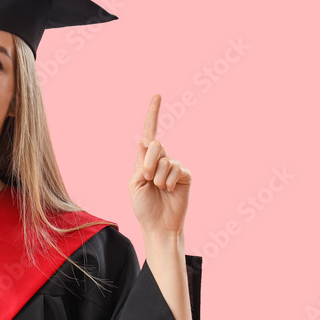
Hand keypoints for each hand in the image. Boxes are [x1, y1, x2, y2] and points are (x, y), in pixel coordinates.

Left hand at [127, 94, 190, 234]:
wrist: (157, 224)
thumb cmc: (144, 206)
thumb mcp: (134, 184)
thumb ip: (139, 163)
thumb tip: (143, 141)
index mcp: (145, 160)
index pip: (149, 133)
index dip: (153, 114)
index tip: (157, 95)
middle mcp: (160, 160)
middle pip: (155, 144)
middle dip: (148, 162)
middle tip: (146, 178)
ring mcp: (174, 166)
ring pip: (165, 159)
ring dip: (157, 177)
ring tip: (159, 189)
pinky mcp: (185, 175)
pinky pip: (176, 168)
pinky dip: (168, 181)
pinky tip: (169, 191)